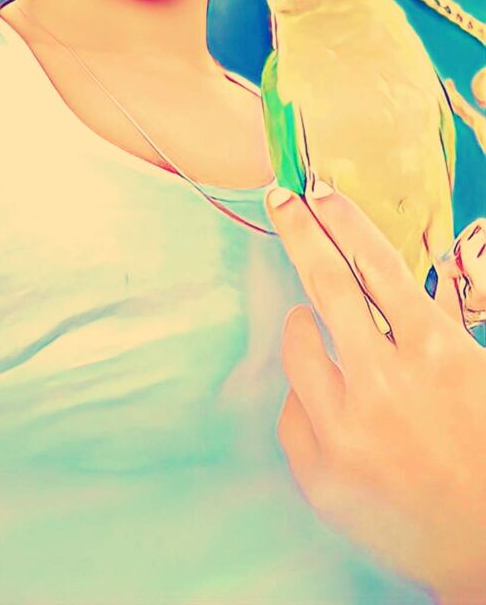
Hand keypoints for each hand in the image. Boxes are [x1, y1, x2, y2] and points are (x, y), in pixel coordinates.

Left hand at [265, 180, 485, 604]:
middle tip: (278, 197)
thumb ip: (427, 328)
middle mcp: (386, 384)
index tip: (316, 189)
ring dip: (301, 326)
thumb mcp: (473, 375)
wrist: (485, 553)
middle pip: (327, 285)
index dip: (343, 220)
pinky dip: (308, 398)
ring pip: (298, 347)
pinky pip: (292, 412)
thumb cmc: (485, 454)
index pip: (378, 264)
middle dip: (299, 232)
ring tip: (310, 324)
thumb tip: (380, 283)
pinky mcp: (320, 471)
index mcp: (436, 353)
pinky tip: (331, 407)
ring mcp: (347, 429)